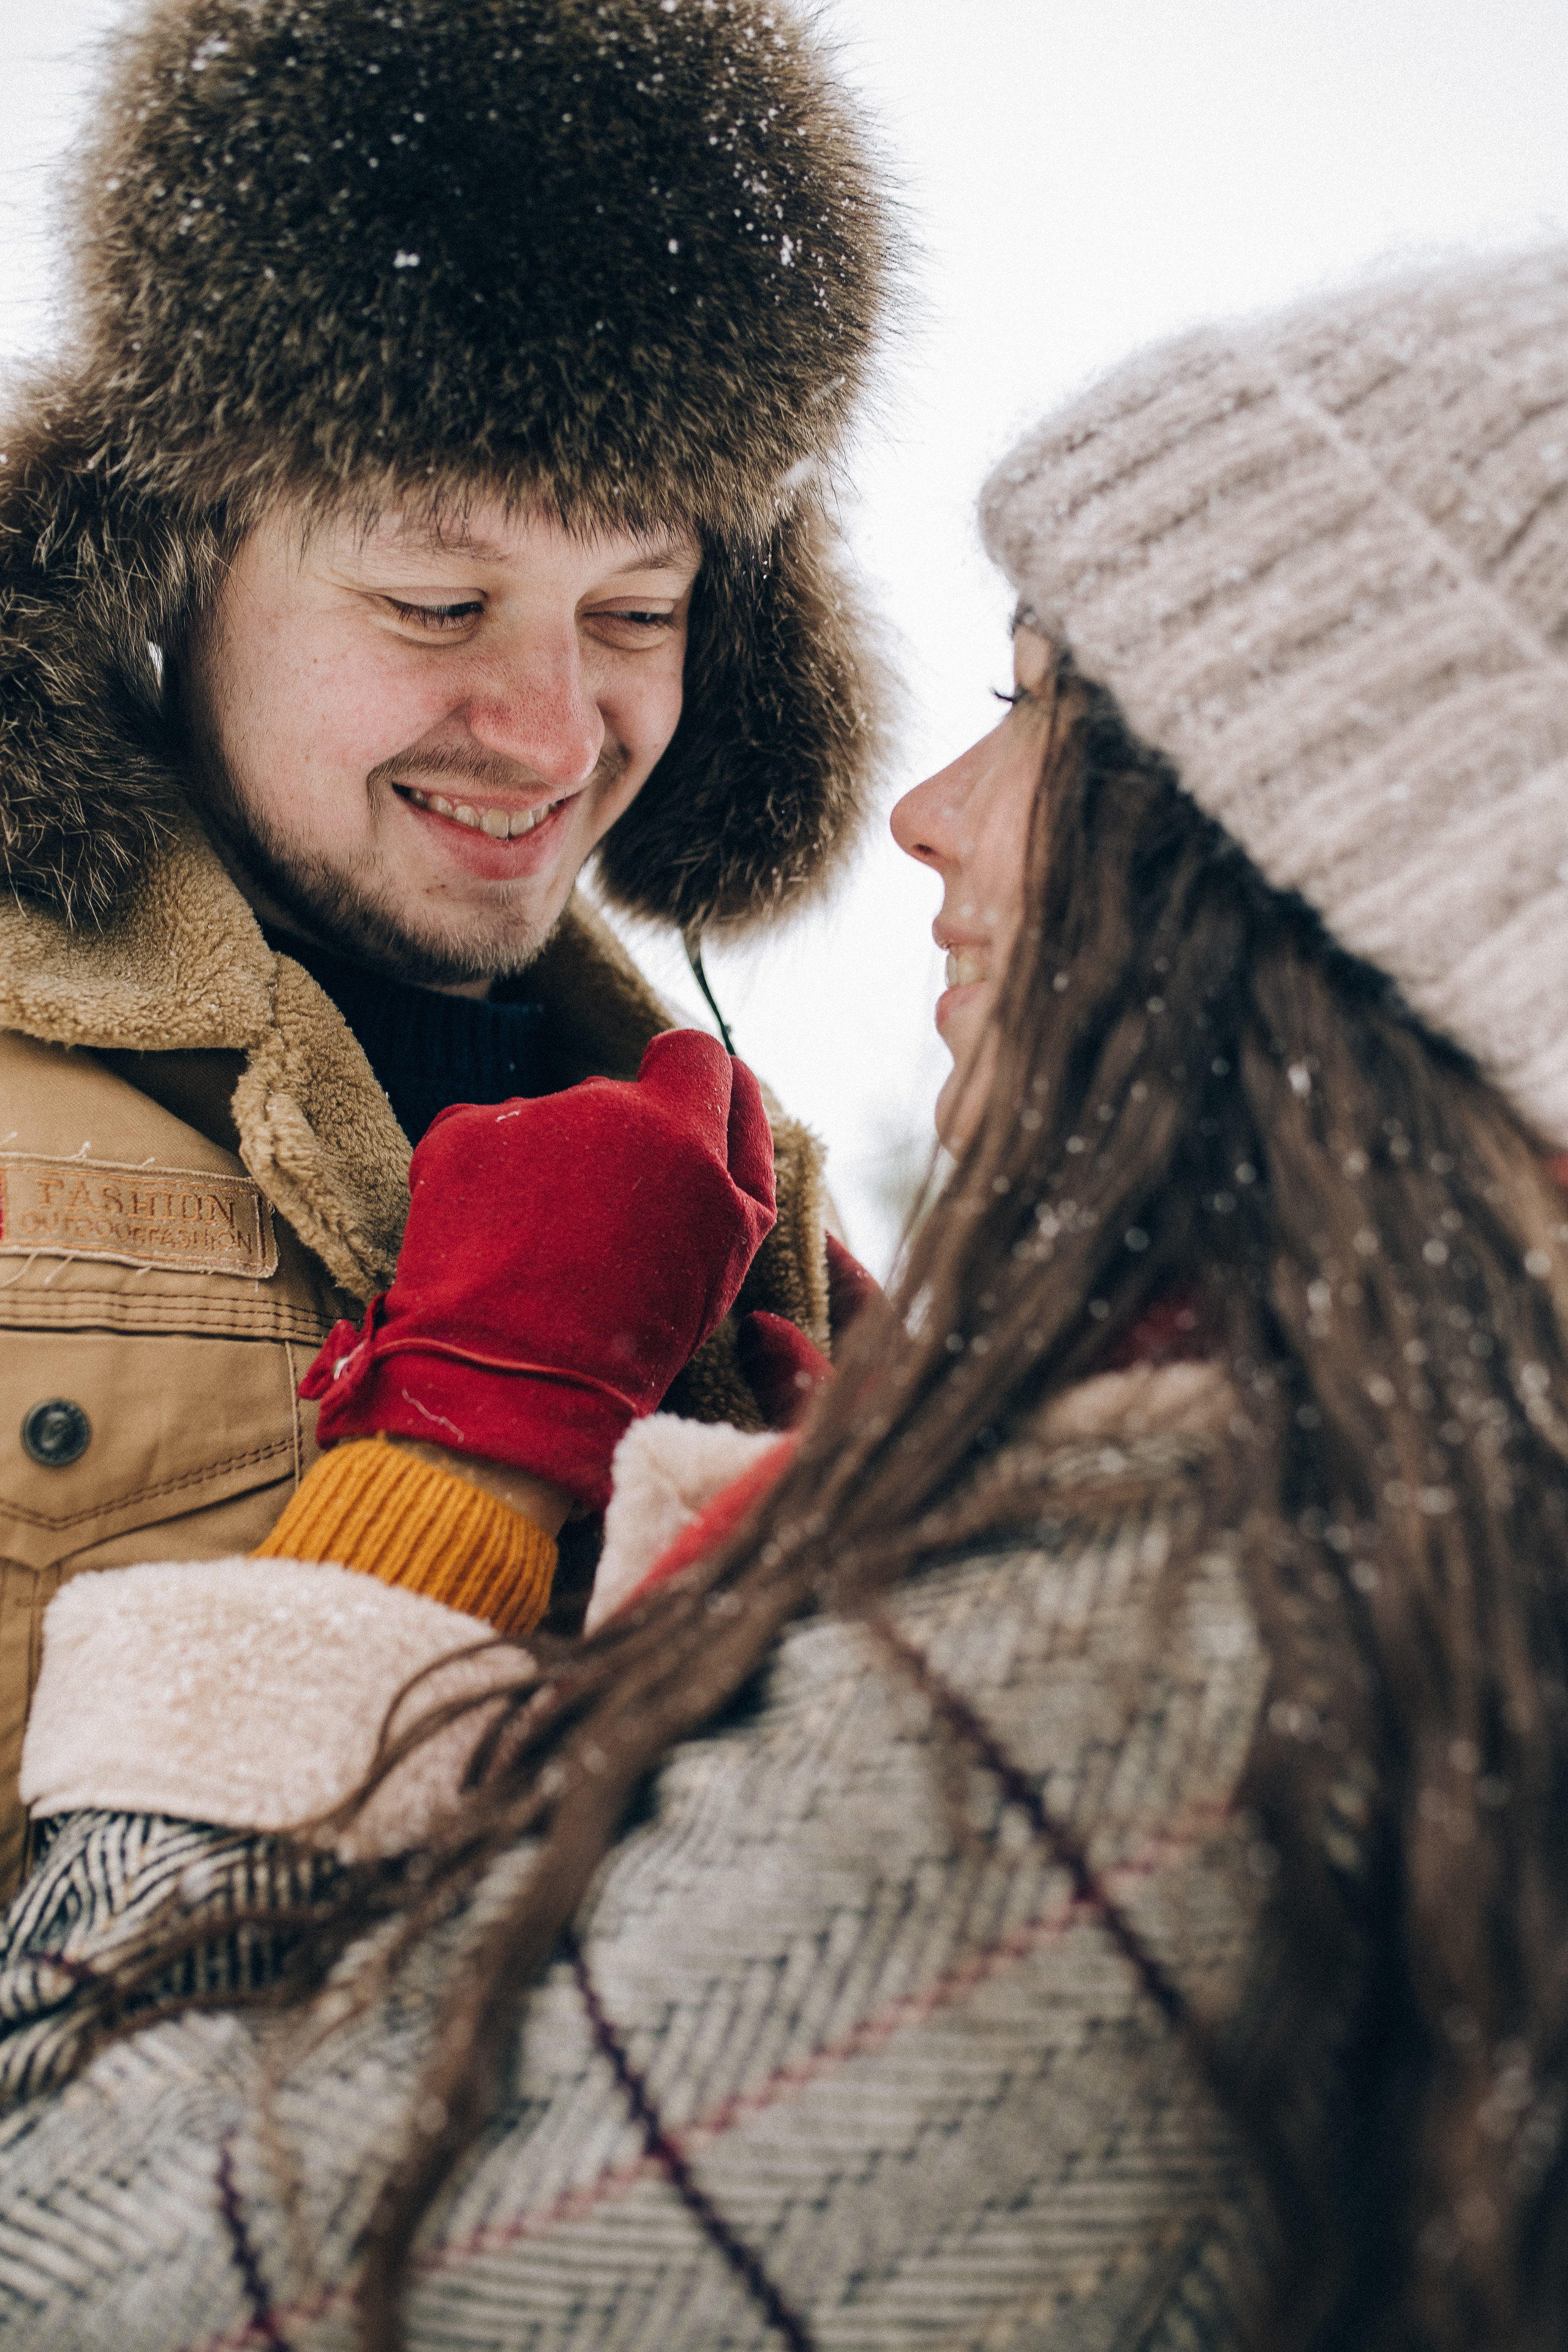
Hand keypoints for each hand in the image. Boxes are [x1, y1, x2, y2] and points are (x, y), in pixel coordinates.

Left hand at [300, 1032, 776, 1510]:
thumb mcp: (731, 1247)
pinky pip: (482, 1138)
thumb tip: (736, 1082)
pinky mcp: (458, 1136)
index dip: (690, 1087)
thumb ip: (744, 1156)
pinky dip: (485, 1180)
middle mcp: (607, 1105)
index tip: (676, 1132)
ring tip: (539, 1254)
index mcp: (686, 1131)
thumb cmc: (635, 1332)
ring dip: (549, 1168)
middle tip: (603, 1235)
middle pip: (618, 1098)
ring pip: (549, 1124)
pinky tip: (490, 1245)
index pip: (697, 1054)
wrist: (512, 1383)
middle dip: (615, 1149)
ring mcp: (527, 1117)